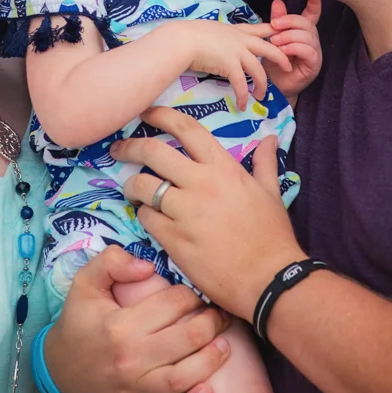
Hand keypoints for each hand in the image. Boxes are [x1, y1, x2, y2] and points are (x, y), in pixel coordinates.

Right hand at [45, 245, 233, 392]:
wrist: (60, 370)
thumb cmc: (79, 323)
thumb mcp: (84, 284)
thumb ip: (111, 262)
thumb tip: (148, 265)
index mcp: (120, 325)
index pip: (172, 304)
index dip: (191, 294)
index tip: (195, 293)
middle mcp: (130, 359)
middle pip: (186, 338)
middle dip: (211, 322)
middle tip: (219, 315)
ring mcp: (135, 389)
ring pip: (183, 377)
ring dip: (211, 361)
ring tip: (224, 345)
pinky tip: (208, 391)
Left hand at [114, 107, 306, 319]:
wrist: (269, 279)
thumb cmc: (272, 236)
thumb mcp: (271, 193)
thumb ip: (264, 162)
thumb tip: (269, 138)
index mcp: (224, 168)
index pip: (186, 129)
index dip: (161, 116)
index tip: (146, 113)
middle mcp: (201, 183)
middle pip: (153, 152)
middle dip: (130, 147)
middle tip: (119, 150)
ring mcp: (185, 212)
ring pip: (143, 186)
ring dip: (132, 186)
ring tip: (133, 191)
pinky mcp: (173, 239)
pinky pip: (145, 218)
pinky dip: (143, 215)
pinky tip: (149, 218)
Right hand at [159, 19, 290, 111]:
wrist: (182, 40)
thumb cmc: (190, 34)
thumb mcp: (211, 30)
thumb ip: (221, 36)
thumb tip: (219, 41)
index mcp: (237, 31)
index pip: (262, 29)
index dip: (275, 33)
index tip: (283, 37)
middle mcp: (241, 40)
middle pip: (270, 49)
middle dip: (281, 59)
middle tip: (288, 68)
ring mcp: (237, 52)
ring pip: (258, 71)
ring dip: (261, 85)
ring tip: (260, 96)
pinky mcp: (230, 65)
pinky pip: (241, 84)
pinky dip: (242, 96)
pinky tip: (241, 105)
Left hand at [266, 0, 323, 95]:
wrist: (271, 86)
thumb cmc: (272, 62)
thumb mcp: (272, 38)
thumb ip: (277, 21)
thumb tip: (277, 1)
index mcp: (303, 31)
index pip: (312, 14)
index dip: (314, 2)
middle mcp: (311, 40)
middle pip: (307, 23)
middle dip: (290, 21)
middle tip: (273, 25)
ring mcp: (315, 52)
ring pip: (307, 36)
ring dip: (289, 36)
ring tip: (275, 41)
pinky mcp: (314, 65)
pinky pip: (308, 51)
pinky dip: (295, 48)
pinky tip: (283, 50)